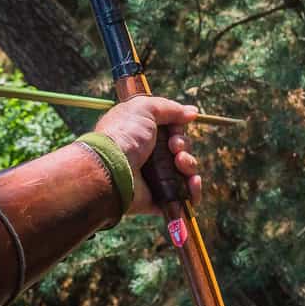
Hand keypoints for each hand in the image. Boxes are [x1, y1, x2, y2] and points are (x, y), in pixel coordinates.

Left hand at [93, 95, 201, 215]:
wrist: (112, 168)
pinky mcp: (158, 198)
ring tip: (180, 163)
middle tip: (173, 148)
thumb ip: (169, 108)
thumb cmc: (124, 135)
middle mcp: (147, 155)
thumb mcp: (144, 109)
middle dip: (184, 147)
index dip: (177, 131)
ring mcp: (153, 178)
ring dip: (190, 165)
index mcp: (142, 135)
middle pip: (180, 150)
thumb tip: (192, 111)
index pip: (170, 132)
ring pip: (185, 171)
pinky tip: (193, 184)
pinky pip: (184, 196)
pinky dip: (193, 191)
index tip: (174, 131)